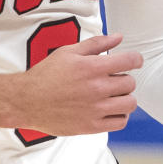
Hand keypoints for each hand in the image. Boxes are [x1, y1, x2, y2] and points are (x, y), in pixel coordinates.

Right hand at [12, 33, 141, 135]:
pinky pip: (120, 122)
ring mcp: (95, 109)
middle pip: (130, 83)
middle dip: (124, 79)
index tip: (133, 61)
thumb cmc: (46, 74)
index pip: (130, 61)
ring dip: (125, 98)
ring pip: (129, 104)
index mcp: (92, 67)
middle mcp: (97, 88)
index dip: (136, 59)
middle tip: (112, 80)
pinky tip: (110, 109)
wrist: (26, 101)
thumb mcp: (68, 52)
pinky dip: (120, 115)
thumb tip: (119, 37)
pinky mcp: (91, 126)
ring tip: (113, 96)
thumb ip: (96, 44)